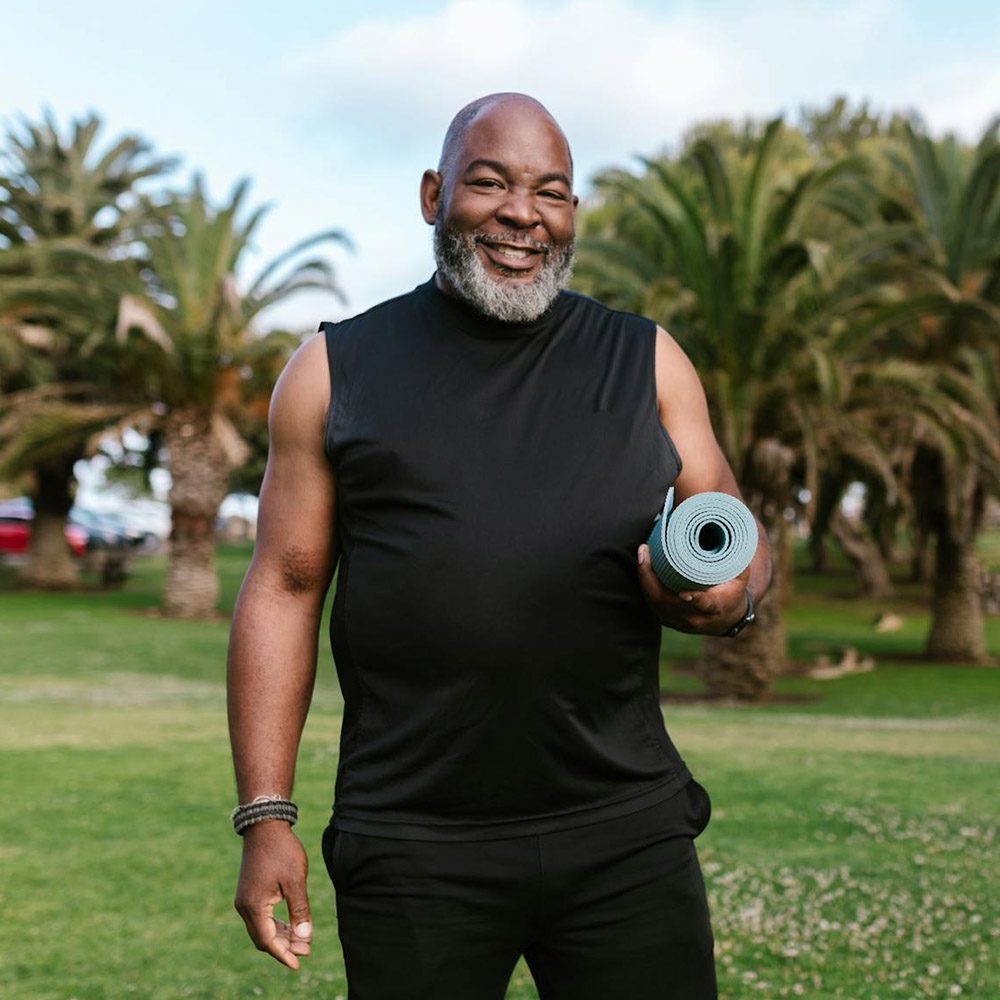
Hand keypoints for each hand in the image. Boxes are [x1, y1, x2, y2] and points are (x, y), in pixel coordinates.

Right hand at [234, 820, 312, 969]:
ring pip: (262, 928)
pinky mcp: (249, 893)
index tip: (298, 964)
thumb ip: (299, 910)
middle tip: (306, 951)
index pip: (268, 940)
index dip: (283, 954)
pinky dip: (275, 924)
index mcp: (254, 906)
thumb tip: (304, 936)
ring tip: (302, 941)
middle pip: (263, 938)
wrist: (265, 826)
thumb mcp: (295, 880)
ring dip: (280, 936)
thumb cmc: (282, 851)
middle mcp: (244, 906)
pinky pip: (260, 917)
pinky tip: (290, 926)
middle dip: (284, 947)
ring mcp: (245, 900)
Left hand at [637, 544, 749, 634]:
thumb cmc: (731, 592)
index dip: (695, 600)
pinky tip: (643, 564)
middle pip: (667, 601)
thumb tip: (730, 533)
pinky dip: (645, 582)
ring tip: (643, 553)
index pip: (704, 605)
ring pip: (655, 601)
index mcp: (714, 608)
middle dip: (652, 578)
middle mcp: (694, 618)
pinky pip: (651, 601)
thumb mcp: (740, 577)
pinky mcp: (666, 618)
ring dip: (645, 577)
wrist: (724, 618)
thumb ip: (737, 558)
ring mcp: (677, 620)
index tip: (684, 593)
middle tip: (646, 552)